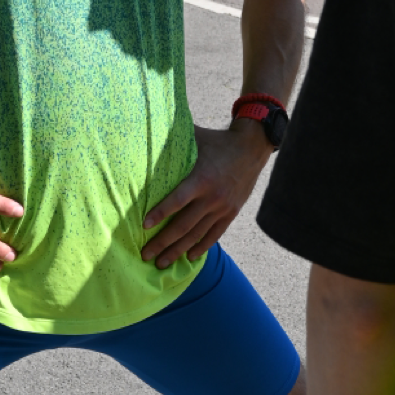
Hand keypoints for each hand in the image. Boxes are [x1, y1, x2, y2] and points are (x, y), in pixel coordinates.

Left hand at [142, 121, 267, 268]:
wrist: (251, 148)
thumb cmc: (216, 141)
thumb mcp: (196, 138)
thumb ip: (174, 141)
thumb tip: (149, 130)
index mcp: (201, 178)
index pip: (177, 200)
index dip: (160, 214)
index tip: (143, 226)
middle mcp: (212, 197)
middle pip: (183, 225)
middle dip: (162, 242)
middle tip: (145, 255)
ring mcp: (222, 208)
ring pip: (196, 235)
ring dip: (177, 251)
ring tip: (160, 263)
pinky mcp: (231, 213)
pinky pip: (214, 234)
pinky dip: (201, 247)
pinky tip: (188, 257)